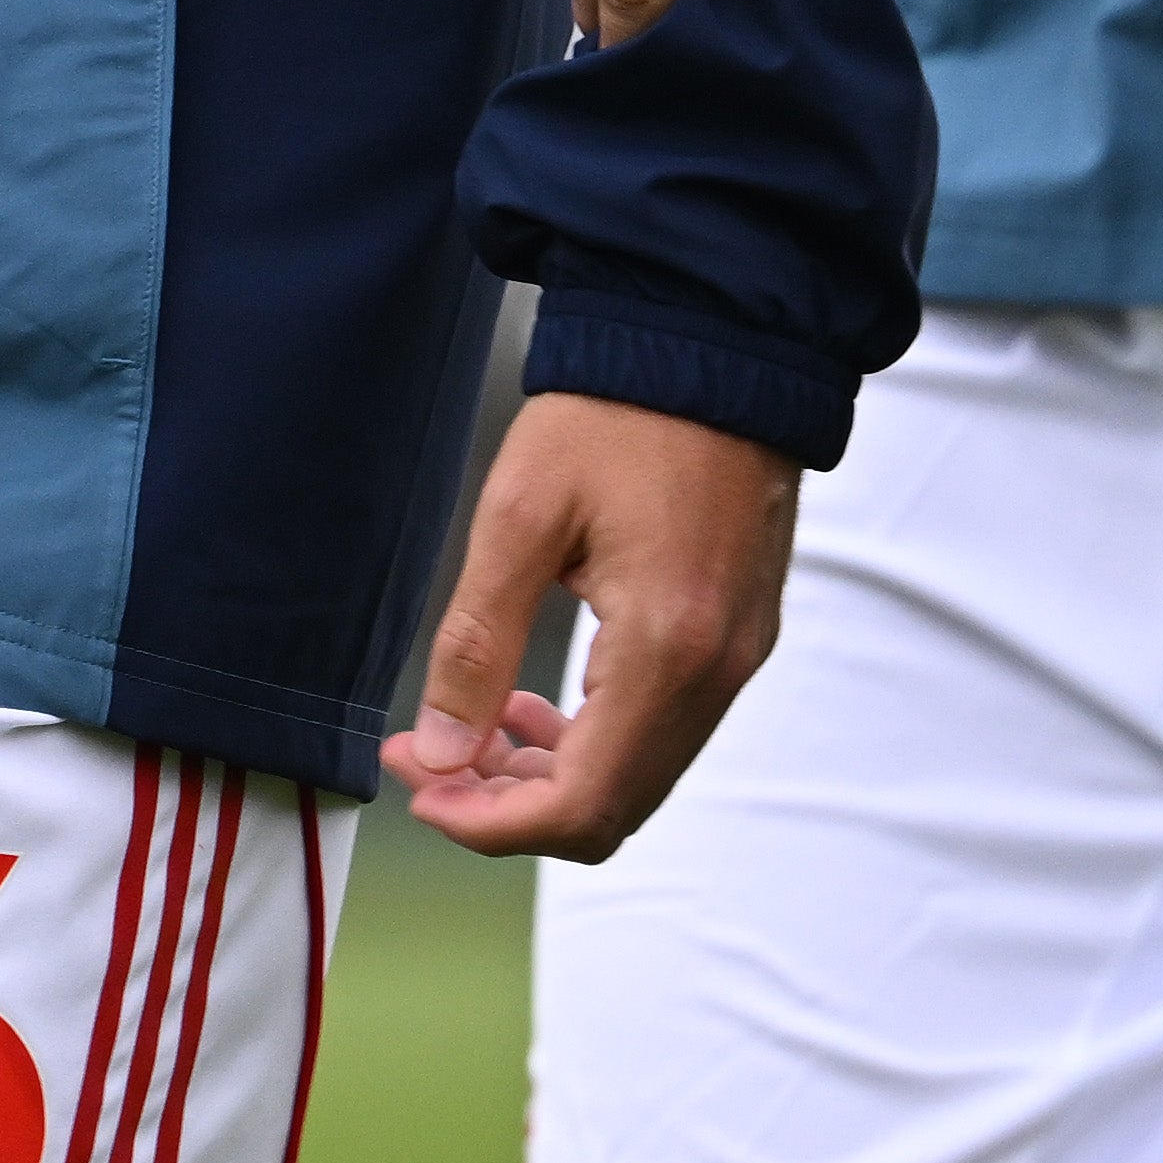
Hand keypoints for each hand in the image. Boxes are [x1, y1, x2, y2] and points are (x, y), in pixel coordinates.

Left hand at [381, 392, 802, 861]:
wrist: (714, 338)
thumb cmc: (619, 411)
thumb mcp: (520, 515)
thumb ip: (476, 644)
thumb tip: (442, 754)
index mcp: (667, 647)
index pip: (580, 805)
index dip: (490, 824)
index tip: (422, 790)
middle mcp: (718, 670)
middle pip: (612, 810)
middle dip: (509, 806)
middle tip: (431, 761)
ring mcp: (738, 655)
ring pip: (639, 778)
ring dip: (549, 777)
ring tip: (472, 729)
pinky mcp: (740, 634)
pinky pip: (666, 730)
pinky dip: (595, 740)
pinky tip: (535, 698)